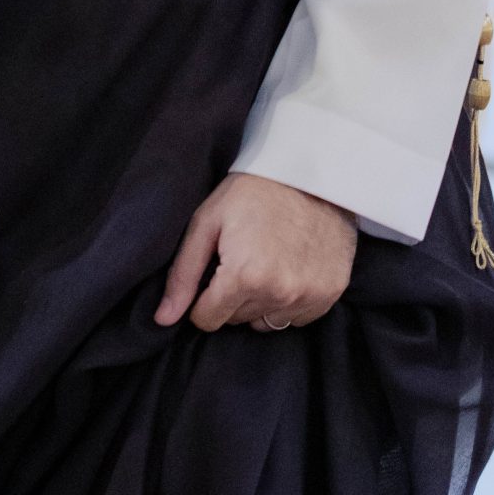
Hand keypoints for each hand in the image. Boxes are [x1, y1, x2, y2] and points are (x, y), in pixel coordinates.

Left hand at [156, 173, 356, 332]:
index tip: (213, 271)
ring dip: (259, 300)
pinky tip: (288, 267)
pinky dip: (288, 300)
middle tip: (240, 256)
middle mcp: (279, 293)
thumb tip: (163, 319)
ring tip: (265, 261)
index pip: (207, 319)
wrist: (311, 171)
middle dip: (230, 296)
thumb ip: (183, 274)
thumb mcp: (207, 222)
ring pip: (265, 322)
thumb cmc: (252, 191)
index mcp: (244, 276)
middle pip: (236, 320)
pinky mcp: (330, 293)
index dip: (202, 298)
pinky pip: (296, 318)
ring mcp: (309, 295)